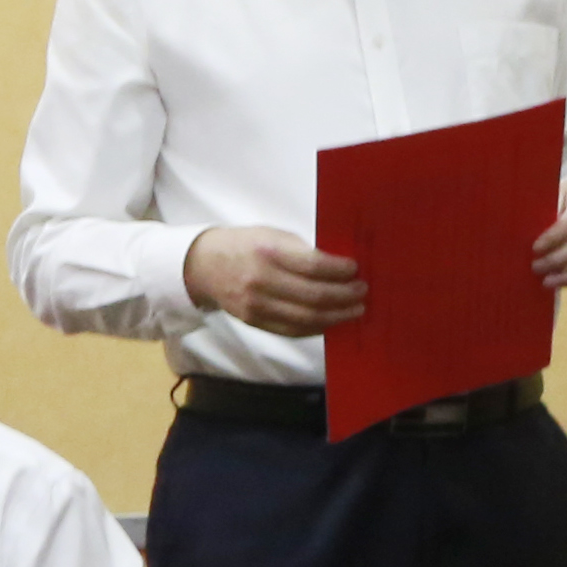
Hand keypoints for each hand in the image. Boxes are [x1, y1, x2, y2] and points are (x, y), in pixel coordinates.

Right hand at [185, 225, 366, 332]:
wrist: (204, 265)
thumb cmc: (247, 245)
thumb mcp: (274, 236)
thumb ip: (304, 251)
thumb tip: (342, 266)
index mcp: (269, 253)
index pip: (313, 266)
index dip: (340, 271)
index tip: (356, 270)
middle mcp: (261, 281)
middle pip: (314, 296)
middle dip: (345, 296)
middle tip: (362, 292)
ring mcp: (257, 305)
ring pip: (306, 318)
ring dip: (337, 316)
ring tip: (355, 310)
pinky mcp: (255, 322)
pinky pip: (293, 330)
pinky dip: (317, 327)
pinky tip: (333, 321)